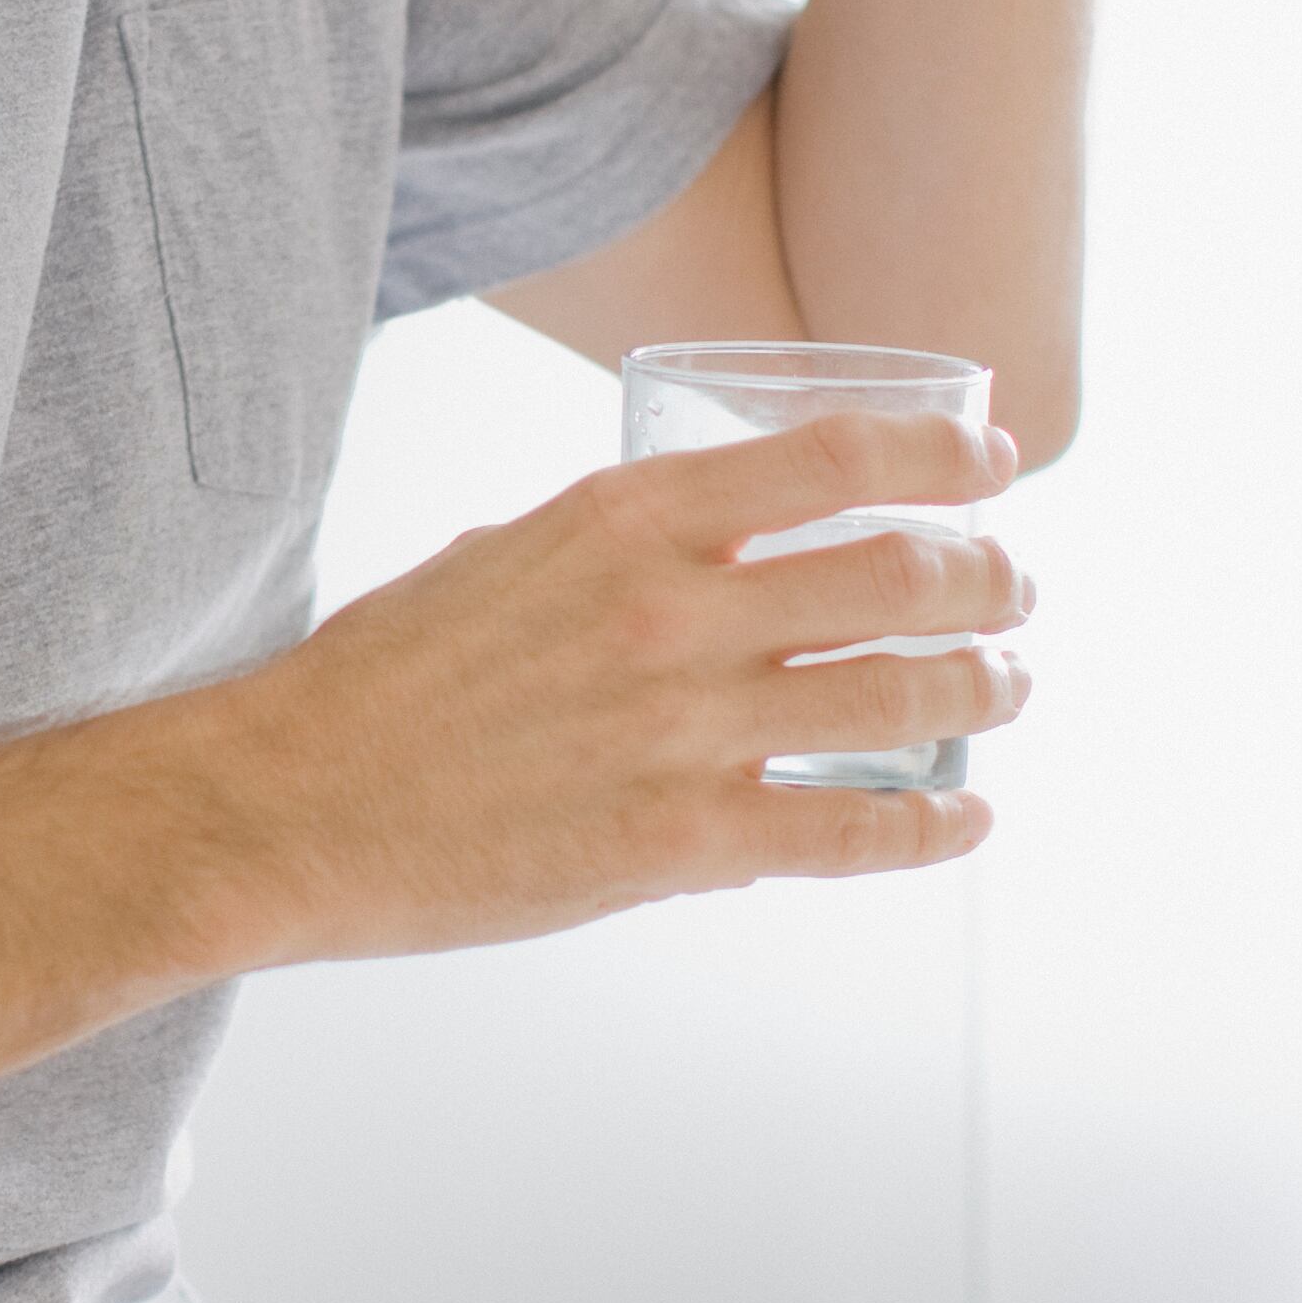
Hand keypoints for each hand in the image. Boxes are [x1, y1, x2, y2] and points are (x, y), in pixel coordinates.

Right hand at [196, 403, 1030, 960]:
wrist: (285, 806)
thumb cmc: (382, 681)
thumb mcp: (505, 555)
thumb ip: (620, 550)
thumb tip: (716, 558)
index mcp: (625, 516)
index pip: (836, 458)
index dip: (946, 461)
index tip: (999, 466)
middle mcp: (674, 610)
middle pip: (900, 574)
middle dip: (990, 578)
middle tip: (1016, 588)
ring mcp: (683, 730)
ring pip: (902, 697)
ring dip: (983, 688)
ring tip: (1009, 685)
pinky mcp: (678, 844)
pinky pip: (852, 832)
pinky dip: (934, 829)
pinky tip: (967, 820)